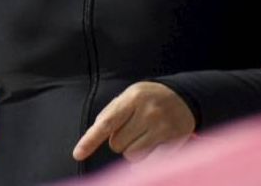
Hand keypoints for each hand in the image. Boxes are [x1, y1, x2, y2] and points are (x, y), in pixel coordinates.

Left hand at [73, 81, 194, 162]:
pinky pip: (151, 163)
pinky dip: (145, 164)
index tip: (77, 154)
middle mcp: (148, 112)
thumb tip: (95, 134)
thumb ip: (110, 113)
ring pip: (132, 156)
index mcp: (132, 98)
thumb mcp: (128, 96)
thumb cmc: (147, 98)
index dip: (90, 140)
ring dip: (132, 151)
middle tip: (131, 129)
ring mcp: (163, 128)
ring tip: (142, 136)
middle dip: (119, 141)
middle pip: (118, 144)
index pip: (106, 123)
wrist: (184, 96)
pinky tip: (147, 152)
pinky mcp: (175, 141)